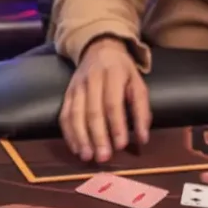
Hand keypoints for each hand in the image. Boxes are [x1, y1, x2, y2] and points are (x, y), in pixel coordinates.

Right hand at [61, 37, 150, 162]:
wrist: (100, 49)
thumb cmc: (122, 72)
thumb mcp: (138, 84)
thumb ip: (141, 110)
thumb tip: (143, 138)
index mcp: (113, 74)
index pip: (113, 103)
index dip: (117, 125)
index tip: (120, 145)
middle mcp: (92, 79)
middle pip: (93, 112)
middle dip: (98, 137)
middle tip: (103, 157)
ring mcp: (76, 87)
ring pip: (75, 115)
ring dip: (81, 138)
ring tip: (87, 157)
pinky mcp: (67, 94)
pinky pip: (64, 116)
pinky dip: (69, 134)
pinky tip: (76, 149)